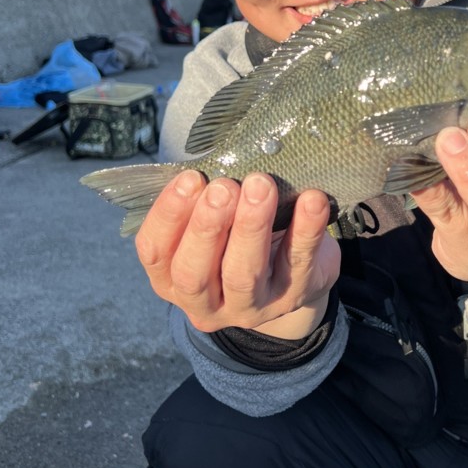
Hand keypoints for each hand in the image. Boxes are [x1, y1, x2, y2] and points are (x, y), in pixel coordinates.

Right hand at [135, 171, 340, 337]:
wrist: (293, 275)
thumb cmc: (239, 237)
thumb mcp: (213, 223)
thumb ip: (203, 201)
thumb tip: (213, 161)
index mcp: (172, 279)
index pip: (155, 253)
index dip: (168, 216)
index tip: (190, 178)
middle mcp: (206, 302)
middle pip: (194, 272)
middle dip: (206, 226)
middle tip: (222, 187)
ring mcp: (250, 306)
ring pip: (244, 273)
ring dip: (251, 226)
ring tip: (261, 186)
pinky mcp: (293, 296)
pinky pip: (298, 262)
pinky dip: (306, 230)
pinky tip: (311, 200)